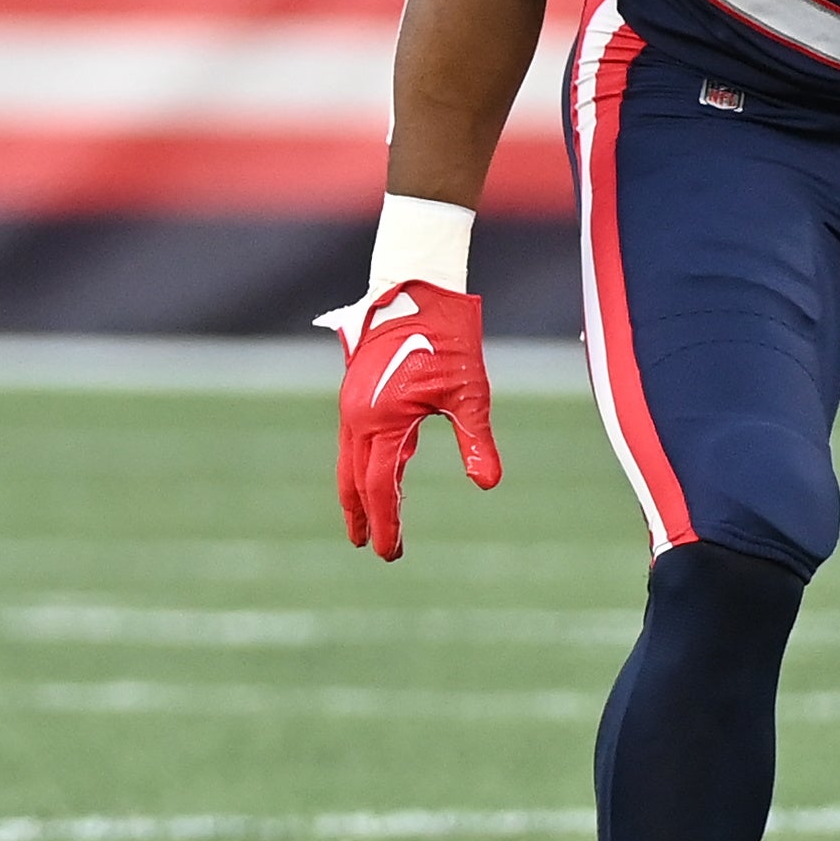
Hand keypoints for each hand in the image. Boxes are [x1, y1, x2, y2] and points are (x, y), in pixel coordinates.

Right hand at [316, 281, 500, 559]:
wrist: (416, 287)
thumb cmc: (447, 337)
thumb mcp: (469, 392)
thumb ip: (476, 440)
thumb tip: (487, 485)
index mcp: (381, 421)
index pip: (380, 487)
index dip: (386, 522)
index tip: (390, 553)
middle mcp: (358, 417)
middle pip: (356, 480)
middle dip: (366, 517)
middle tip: (377, 548)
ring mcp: (354, 405)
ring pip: (351, 461)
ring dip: (361, 493)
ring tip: (370, 523)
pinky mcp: (359, 393)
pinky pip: (359, 440)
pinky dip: (370, 464)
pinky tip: (392, 474)